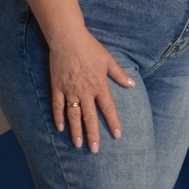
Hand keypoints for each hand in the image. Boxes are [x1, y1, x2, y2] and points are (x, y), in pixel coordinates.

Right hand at [47, 27, 135, 152]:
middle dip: (93, 135)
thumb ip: (119, 74)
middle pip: (89, 117)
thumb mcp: (108, 60)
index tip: (117, 135)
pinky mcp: (57, 87)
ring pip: (73, 115)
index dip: (113, 123)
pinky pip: (57, 105)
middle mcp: (85, 92)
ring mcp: (70, 90)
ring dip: (76, 131)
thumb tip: (131, 84)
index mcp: (99, 86)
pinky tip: (60, 128)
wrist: (68, 39)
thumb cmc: (90, 48)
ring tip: (77, 144)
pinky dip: (58, 117)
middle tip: (95, 149)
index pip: (108, 109)